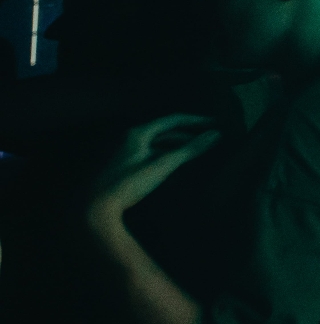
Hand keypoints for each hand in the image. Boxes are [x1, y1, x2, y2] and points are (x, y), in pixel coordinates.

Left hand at [87, 114, 219, 229]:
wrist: (97, 208)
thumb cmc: (129, 183)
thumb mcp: (163, 165)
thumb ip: (189, 150)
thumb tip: (215, 135)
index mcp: (139, 133)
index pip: (173, 119)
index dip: (195, 120)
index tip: (213, 123)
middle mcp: (131, 139)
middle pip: (164, 131)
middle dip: (187, 134)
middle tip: (206, 138)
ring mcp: (126, 153)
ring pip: (156, 144)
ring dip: (176, 146)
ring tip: (193, 151)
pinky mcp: (124, 167)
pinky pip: (150, 155)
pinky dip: (165, 156)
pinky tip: (172, 165)